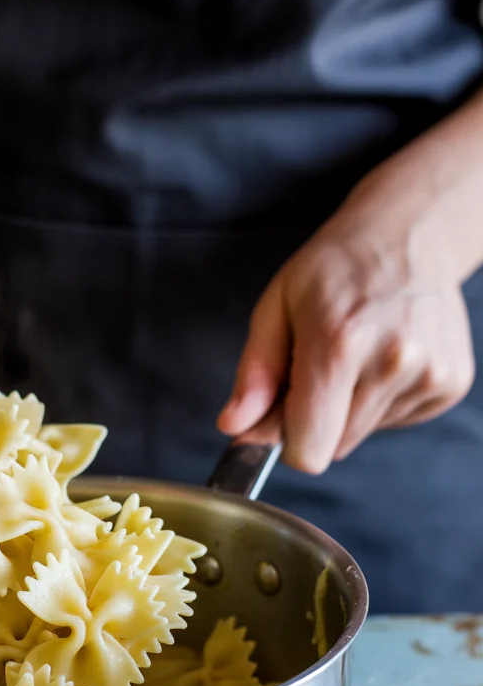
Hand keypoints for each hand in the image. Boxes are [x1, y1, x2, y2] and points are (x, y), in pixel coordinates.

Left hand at [217, 154, 476, 472]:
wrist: (409, 234)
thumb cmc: (335, 268)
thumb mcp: (277, 308)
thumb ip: (254, 374)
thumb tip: (234, 427)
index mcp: (339, 343)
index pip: (308, 451)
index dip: (285, 438)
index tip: (282, 411)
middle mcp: (392, 361)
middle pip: (333, 447)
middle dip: (315, 418)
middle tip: (320, 365)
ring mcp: (429, 374)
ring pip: (362, 436)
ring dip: (348, 409)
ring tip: (356, 354)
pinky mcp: (451, 382)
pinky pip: (395, 421)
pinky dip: (381, 400)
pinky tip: (382, 356)